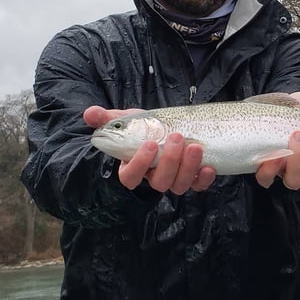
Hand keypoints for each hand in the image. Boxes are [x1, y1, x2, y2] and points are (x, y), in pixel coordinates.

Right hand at [83, 106, 215, 194]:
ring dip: (188, 168)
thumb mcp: (125, 120)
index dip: (139, 164)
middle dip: (170, 161)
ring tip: (195, 147)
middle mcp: (152, 177)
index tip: (150, 144)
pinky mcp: (192, 179)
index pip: (130, 176)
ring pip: (178, 185)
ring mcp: (172, 180)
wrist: (162, 129)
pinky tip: (209, 166)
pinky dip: (205, 179)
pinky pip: (198, 186)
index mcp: (132, 167)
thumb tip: (90, 113)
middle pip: (159, 181)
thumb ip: (106, 118)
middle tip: (178, 137)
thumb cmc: (140, 128)